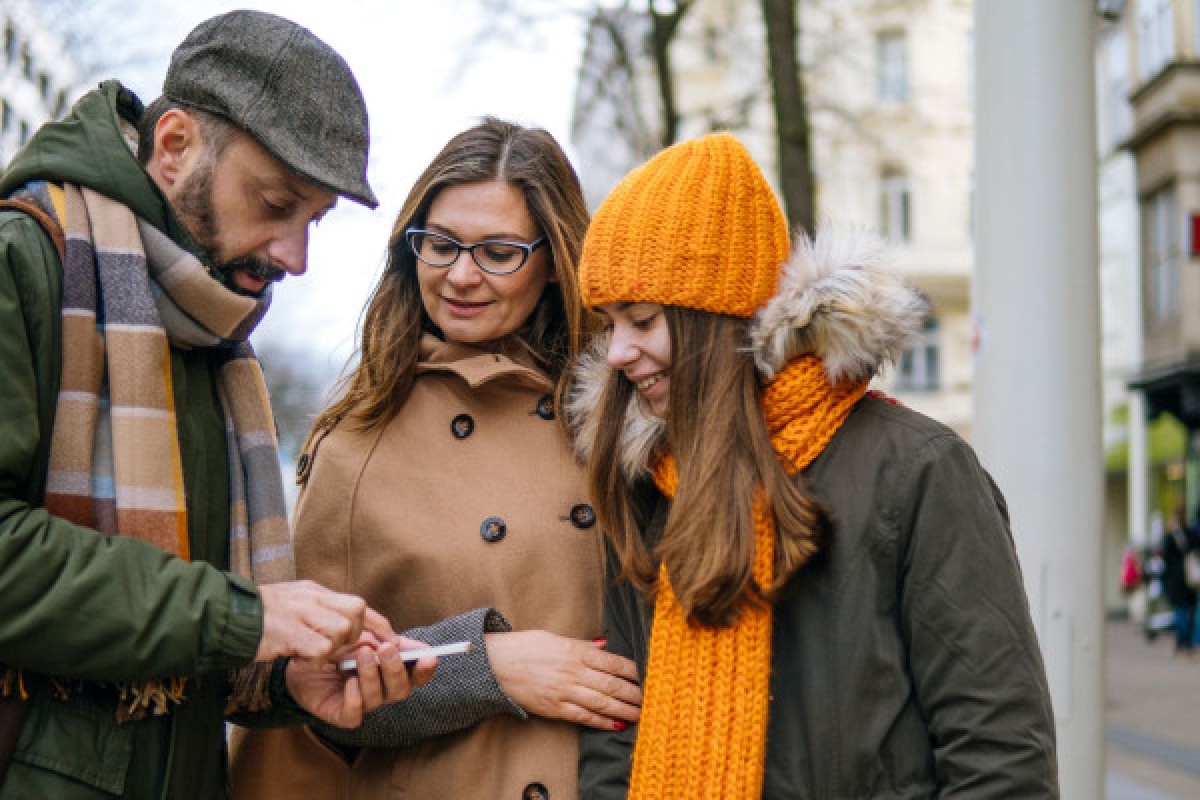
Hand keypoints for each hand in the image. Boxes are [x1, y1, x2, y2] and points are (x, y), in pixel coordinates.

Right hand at [256, 580, 395, 661]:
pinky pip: (320, 649)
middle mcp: (312, 597)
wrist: (224, 616)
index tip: (390, 641)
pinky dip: (313, 661)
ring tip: (309, 653)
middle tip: (333, 649)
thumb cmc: (258, 616)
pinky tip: (298, 660)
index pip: (359, 604)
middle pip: (356, 612)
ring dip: (330, 648)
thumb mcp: (295, 604)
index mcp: (315, 592)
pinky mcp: (290, 632)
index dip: (378, 625)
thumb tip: (347, 623)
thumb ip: (320, 610)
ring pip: (340, 629)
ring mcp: (301, 612)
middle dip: (352, 635)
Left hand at [284, 636, 437, 727]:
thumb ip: (381, 632)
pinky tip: (348, 681)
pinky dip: (355, 698)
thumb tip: (401, 643)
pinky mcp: (340, 713)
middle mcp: (380, 689)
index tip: (429, 657)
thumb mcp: (359, 629)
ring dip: (372, 675)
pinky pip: (355, 714)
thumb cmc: (334, 643)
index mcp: (389, 670)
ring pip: (378, 699)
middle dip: (396, 669)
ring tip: (361, 654)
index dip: (425, 670)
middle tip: (385, 649)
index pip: (415, 675)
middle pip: (401, 690)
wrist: (299, 655)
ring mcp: (361, 702)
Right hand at [485, 630, 640, 729]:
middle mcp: (573, 671)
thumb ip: (581, 644)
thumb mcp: (554, 637)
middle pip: (611, 684)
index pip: (612, 661)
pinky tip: (616, 725)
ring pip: (601, 703)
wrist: (494, 664)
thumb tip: (603, 645)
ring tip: (640, 715)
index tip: (645, 676)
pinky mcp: (554, 708)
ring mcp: (564, 691)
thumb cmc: (523, 647)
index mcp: (574, 651)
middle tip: (649, 699)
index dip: (631, 670)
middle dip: (633, 693)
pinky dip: (602, 722)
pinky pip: (583, 717)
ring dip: (624, 710)